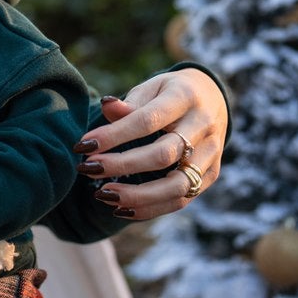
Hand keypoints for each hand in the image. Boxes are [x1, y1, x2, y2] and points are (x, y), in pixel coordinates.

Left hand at [76, 67, 227, 221]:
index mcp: (185, 97)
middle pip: (163, 155)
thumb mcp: (151, 88)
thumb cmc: (170, 93)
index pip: (148, 120)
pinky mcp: (211, 174)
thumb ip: (130, 102)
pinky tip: (121, 208)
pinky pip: (181, 199)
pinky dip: (150, 208)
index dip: (115, 135)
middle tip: (87, 168)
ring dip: (136, 196)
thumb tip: (105, 106)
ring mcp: (211, 153)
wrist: (213, 98)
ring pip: (176, 186)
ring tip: (102, 194)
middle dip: (122, 166)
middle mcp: (203, 126)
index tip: (83, 145)